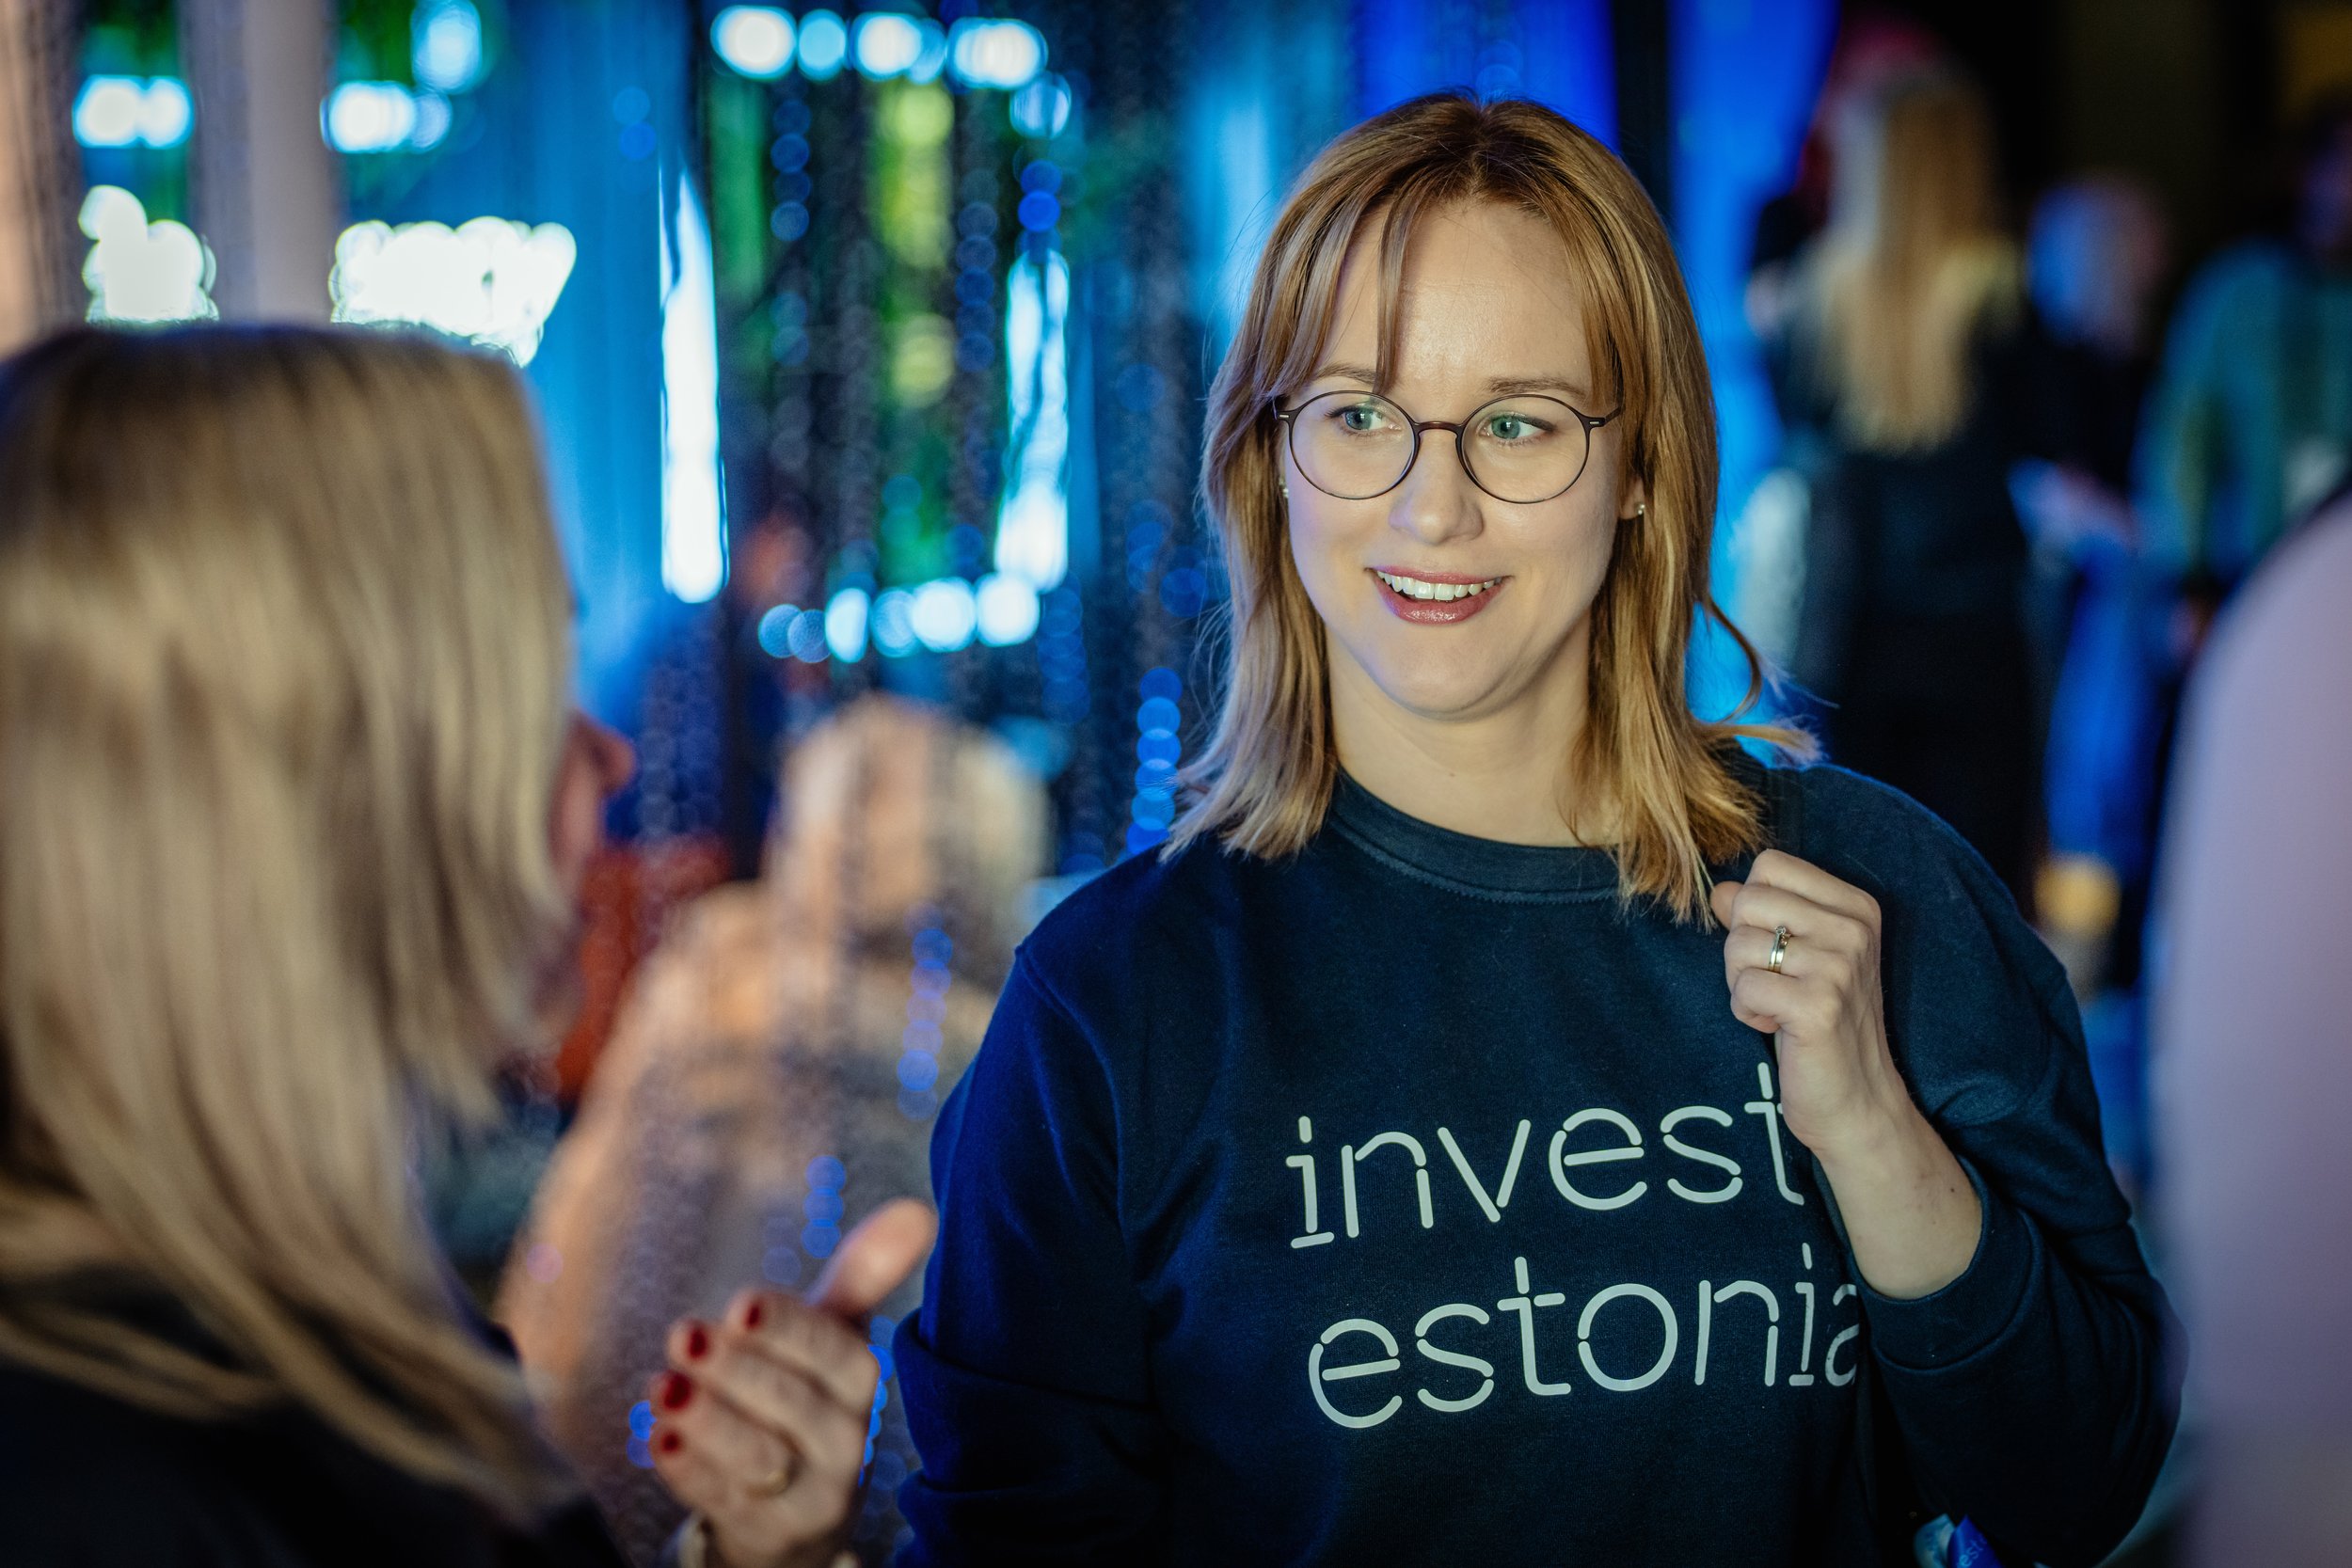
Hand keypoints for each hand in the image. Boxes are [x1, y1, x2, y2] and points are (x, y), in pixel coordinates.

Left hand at [647, 1199, 936, 1567]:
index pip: (835, 1351)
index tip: (740, 1304)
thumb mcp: (830, 1337)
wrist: (797, 1510)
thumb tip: (919, 1210)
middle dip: (736, 1369)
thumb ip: (864, 1276)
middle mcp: (847, 1442)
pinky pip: (725, 1503)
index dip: (788, 1329)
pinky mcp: (769, 1535)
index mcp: (862, 1382)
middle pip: (793, 1405)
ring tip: (662, 1388)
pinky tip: (659, 1439)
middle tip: (682, 1336)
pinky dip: (690, 1471)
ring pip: (760, 1458)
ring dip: (708, 1421)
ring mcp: (810, 1496)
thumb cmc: (806, 1398)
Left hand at [1711, 850, 1906, 1159]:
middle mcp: (1854, 929)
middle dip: (1740, 948)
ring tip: (1777, 1008)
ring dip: (1741, 984)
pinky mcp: (1818, 1006)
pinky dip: (1746, 1012)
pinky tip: (1777, 1028)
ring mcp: (1839, 966)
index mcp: (1855, 906)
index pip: (1770, 865)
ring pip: (1739, 945)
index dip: (1753, 909)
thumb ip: (1760, 917)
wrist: (1857, 1100)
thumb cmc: (1820, 1023)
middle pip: (1748, 902)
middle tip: (1771, 984)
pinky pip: (1744, 987)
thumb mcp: (1796, 959)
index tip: (1777, 950)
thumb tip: (1720, 891)